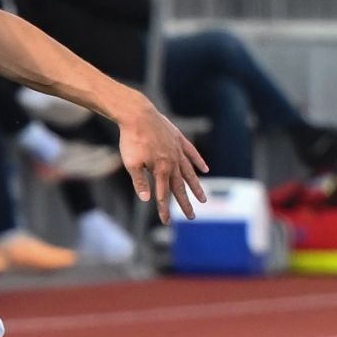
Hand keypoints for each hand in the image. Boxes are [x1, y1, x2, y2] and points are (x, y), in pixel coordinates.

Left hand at [118, 104, 208, 221]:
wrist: (138, 114)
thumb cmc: (131, 140)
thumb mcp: (131, 163)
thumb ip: (140, 182)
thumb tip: (146, 200)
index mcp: (160, 170)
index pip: (163, 195)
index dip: (165, 210)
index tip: (167, 222)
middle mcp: (173, 162)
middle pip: (180, 187)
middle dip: (185, 203)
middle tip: (192, 217)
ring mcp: (177, 150)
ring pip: (189, 172)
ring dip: (196, 186)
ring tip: (203, 198)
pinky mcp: (178, 139)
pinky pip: (191, 153)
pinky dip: (198, 162)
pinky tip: (205, 169)